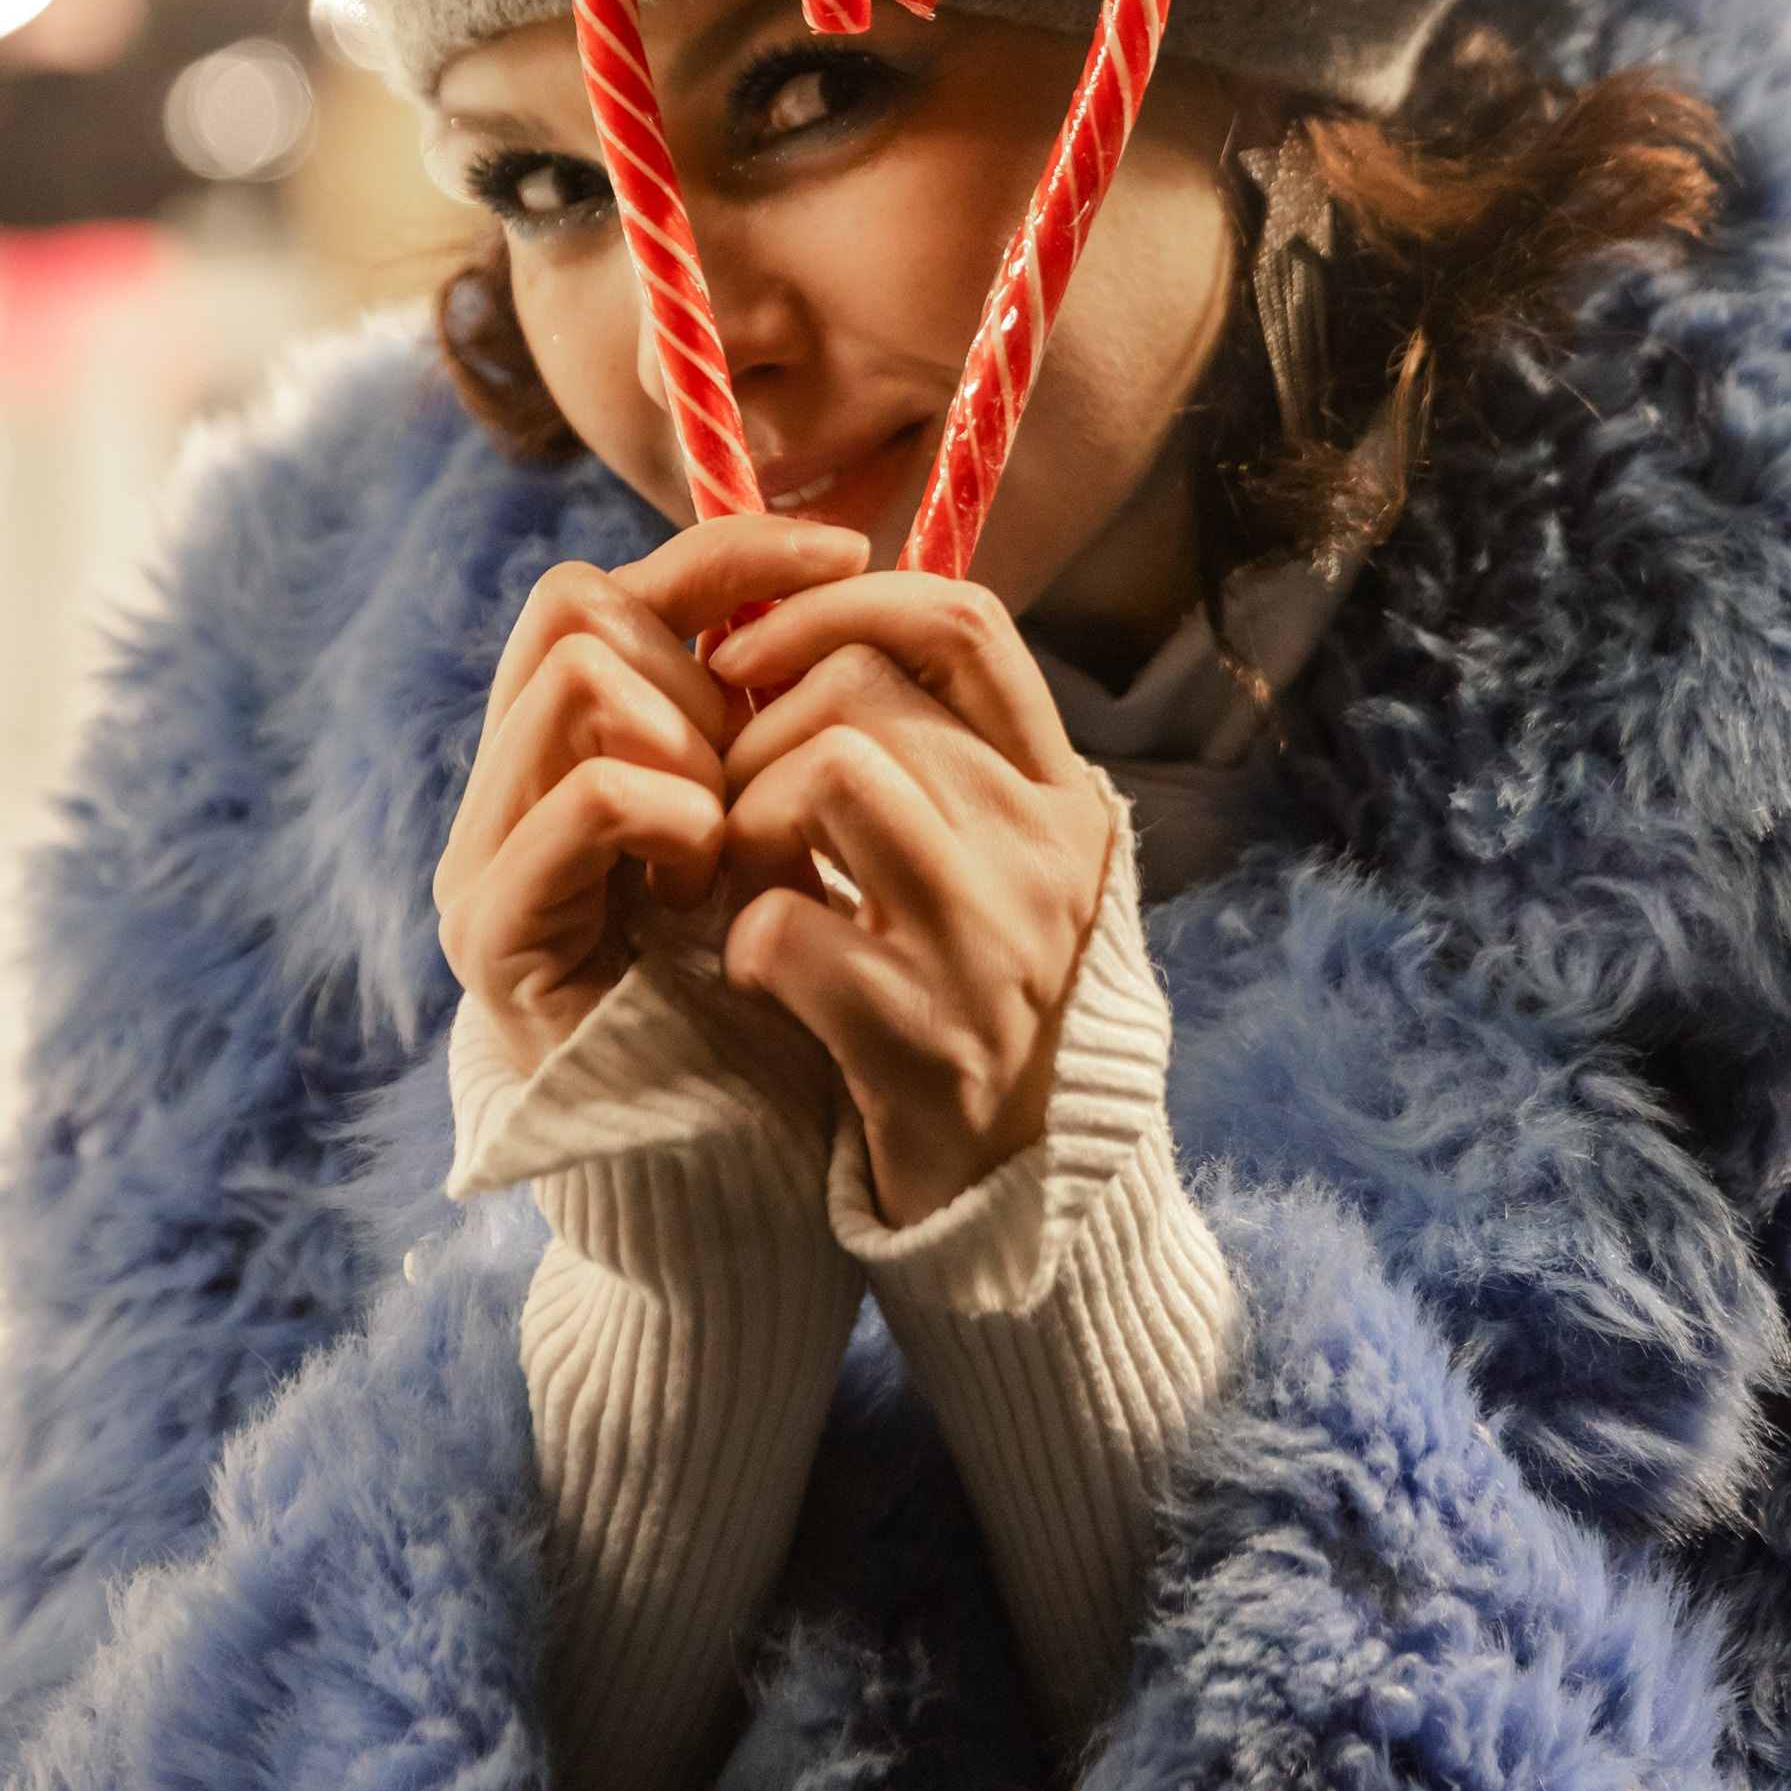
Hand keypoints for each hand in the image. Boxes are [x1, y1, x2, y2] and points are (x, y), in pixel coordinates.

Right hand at [434, 515, 867, 1077]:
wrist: (724, 1163)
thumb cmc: (763, 993)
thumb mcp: (771, 823)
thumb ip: (758, 720)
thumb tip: (833, 572)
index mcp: (563, 753)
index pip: (607, 586)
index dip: (726, 555)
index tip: (846, 557)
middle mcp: (501, 789)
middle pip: (577, 611)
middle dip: (696, 675)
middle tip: (748, 783)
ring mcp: (482, 858)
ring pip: (578, 680)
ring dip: (685, 743)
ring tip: (721, 843)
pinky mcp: (494, 933)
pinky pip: (585, 798)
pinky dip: (668, 815)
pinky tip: (703, 880)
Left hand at [707, 575, 1115, 1227]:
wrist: (1019, 1186)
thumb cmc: (970, 989)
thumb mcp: (988, 852)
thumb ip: (930, 746)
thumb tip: (795, 621)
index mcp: (1057, 790)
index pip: (962, 622)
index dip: (840, 604)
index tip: (750, 647)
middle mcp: (1043, 852)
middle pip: (868, 689)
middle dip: (760, 727)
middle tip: (733, 802)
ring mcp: (991, 946)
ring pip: (832, 775)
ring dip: (749, 815)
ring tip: (744, 876)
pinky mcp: (924, 1043)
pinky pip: (785, 926)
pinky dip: (744, 939)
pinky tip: (757, 972)